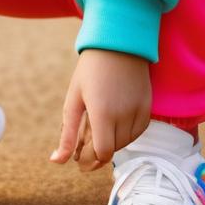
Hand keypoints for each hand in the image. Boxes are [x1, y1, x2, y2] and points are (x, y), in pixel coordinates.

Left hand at [49, 48, 150, 171]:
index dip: (91, 161)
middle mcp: (123, 114)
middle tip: (84, 140)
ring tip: (99, 126)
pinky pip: (138, 131)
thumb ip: (67, 134)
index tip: (80, 160)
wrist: (118, 43)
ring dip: (112, 142)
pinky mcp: (148, 106)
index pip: (102, 154)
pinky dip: (126, 133)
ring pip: (126, 142)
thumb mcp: (74, 99)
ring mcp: (138, 110)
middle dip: (97, 150)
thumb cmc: (90, 69)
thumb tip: (56, 161)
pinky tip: (115, 121)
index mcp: (102, 113)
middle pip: (112, 150)